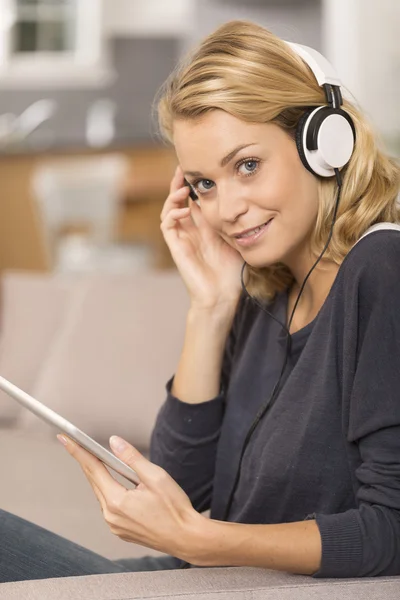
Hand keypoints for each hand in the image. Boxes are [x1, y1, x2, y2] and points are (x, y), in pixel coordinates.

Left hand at [57, 434, 202, 560]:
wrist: (186, 538)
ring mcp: (115, 525)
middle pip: (95, 481)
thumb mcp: (156, 476)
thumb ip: (132, 458)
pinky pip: (110, 506)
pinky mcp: (122, 530)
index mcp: (117, 501)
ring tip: (100, 460)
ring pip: (102, 494)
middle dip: (87, 461)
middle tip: (76, 443)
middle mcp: (111, 516)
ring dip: (101, 476)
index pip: (93, 469)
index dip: (78, 451)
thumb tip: (114, 442)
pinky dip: (110, 491)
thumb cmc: (175, 508)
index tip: (65, 438)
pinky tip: (117, 483)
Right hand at [160, 166, 243, 309]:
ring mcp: (183, 238)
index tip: (203, 167)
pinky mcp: (176, 247)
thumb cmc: (232, 273)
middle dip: (180, 182)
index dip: (196, 184)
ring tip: (182, 185)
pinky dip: (172, 214)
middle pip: (179, 200)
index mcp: (206, 228)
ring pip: (170, 209)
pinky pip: (167, 225)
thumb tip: (248, 202)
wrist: (222, 297)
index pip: (196, 200)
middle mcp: (192, 230)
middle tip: (184, 167)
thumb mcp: (238, 240)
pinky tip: (184, 209)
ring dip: (173, 196)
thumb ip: (237, 222)